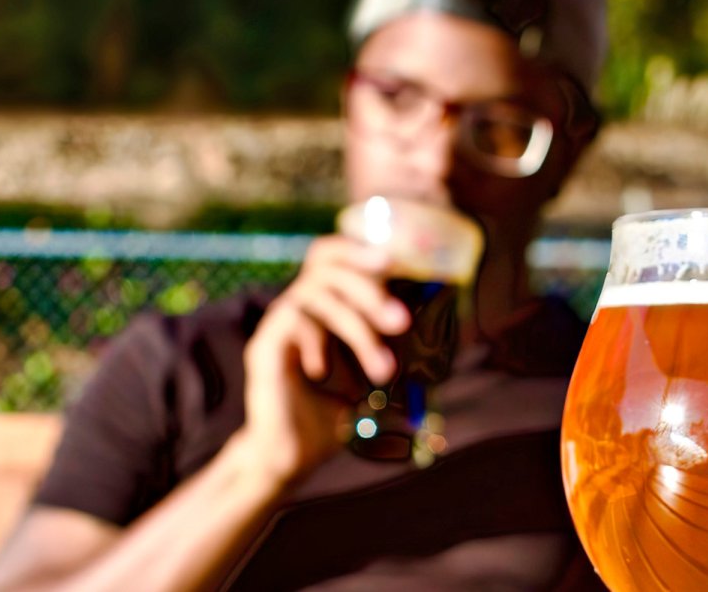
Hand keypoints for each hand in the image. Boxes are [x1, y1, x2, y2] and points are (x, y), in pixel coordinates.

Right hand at [238, 235, 411, 486]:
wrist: (289, 459)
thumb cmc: (332, 417)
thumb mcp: (372, 380)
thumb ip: (396, 352)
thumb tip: (443, 339)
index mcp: (319, 308)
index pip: (330, 257)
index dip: (356, 249)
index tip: (393, 261)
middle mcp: (296, 309)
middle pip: (325, 268)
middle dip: (369, 289)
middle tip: (401, 321)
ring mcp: (277, 327)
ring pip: (316, 296)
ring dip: (357, 329)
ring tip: (383, 370)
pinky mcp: (264, 349)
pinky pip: (291, 320)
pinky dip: (318, 340)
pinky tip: (325, 371)